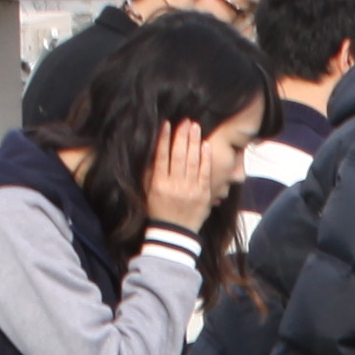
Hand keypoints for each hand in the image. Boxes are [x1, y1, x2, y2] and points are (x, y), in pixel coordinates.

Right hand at [145, 118, 236, 235]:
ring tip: (195, 127)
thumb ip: (150, 173)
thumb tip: (152, 151)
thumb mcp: (148, 192)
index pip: (161, 156)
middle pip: (178, 156)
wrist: (174, 234)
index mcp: (159, 184)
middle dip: (182, 136)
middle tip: (186, 120)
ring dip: (194, 142)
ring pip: (192, 162)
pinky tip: (206, 145)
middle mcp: (174, 186)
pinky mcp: (203, 195)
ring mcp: (190, 190)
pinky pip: (205, 174)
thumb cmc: (158, 210)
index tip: (167, 123)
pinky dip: (206, 159)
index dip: (164, 139)